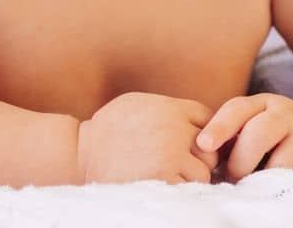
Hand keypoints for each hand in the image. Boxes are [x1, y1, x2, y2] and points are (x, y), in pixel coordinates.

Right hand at [76, 92, 220, 184]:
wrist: (82, 153)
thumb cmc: (109, 129)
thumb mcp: (138, 103)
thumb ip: (168, 108)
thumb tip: (195, 120)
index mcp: (168, 108)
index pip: (207, 116)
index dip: (202, 130)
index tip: (190, 141)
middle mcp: (174, 129)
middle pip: (211, 145)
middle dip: (200, 155)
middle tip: (181, 162)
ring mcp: (171, 154)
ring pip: (204, 171)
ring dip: (193, 176)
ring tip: (172, 175)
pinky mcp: (164, 178)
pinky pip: (191, 188)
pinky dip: (183, 190)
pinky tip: (166, 184)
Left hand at [196, 93, 292, 184]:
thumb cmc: (275, 140)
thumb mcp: (252, 128)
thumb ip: (230, 138)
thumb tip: (203, 156)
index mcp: (263, 103)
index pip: (238, 109)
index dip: (219, 127)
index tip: (203, 146)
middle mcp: (288, 113)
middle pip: (259, 133)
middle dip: (241, 160)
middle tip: (234, 178)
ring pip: (283, 163)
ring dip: (266, 180)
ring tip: (259, 185)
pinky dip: (292, 188)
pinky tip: (286, 188)